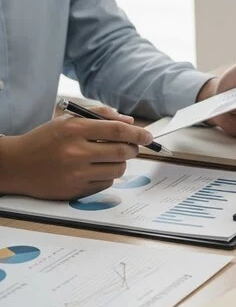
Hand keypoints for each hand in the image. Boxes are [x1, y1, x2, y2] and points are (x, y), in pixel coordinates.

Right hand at [0, 106, 152, 199]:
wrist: (16, 165)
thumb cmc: (46, 139)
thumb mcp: (68, 119)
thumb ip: (100, 116)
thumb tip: (130, 123)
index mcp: (74, 129)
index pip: (117, 131)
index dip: (138, 134)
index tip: (148, 136)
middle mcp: (76, 152)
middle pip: (122, 152)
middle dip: (133, 149)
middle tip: (132, 147)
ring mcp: (75, 173)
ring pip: (118, 169)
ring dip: (121, 163)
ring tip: (111, 157)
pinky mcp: (75, 190)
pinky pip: (106, 183)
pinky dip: (107, 176)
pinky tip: (96, 169)